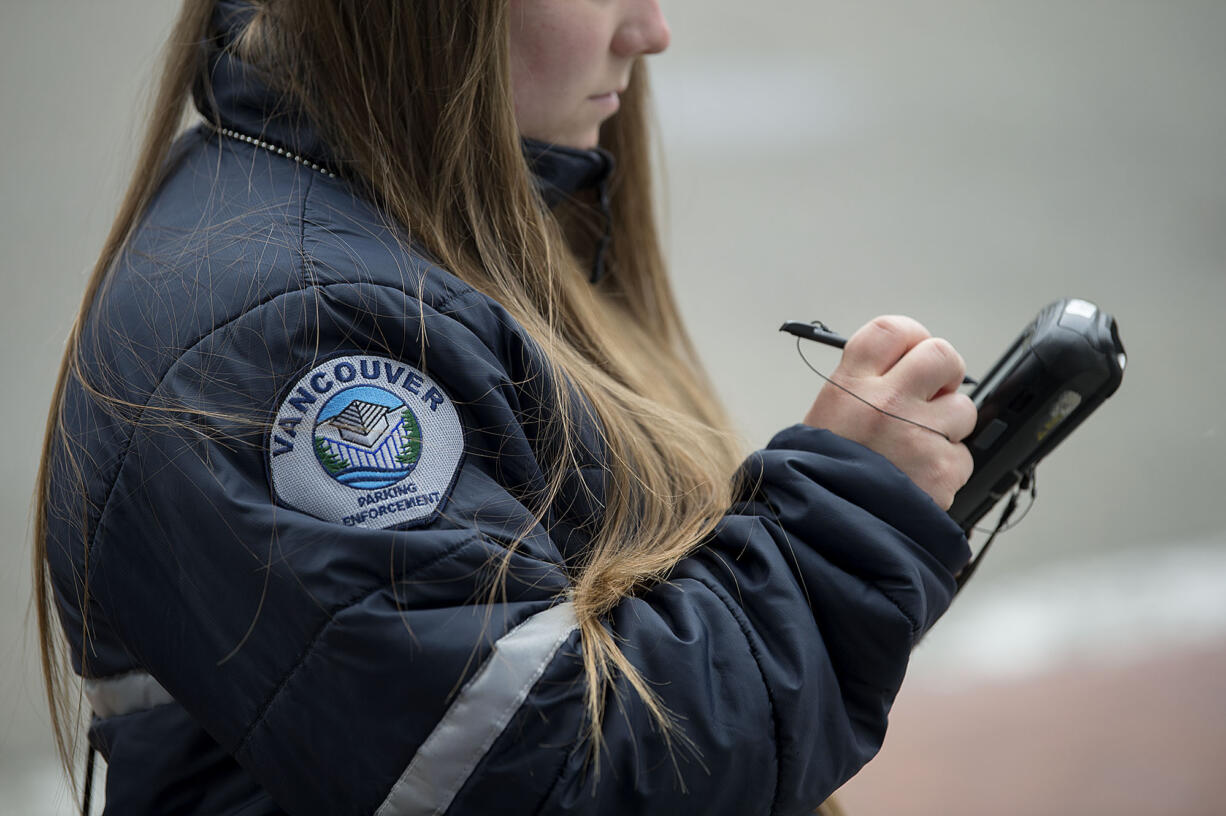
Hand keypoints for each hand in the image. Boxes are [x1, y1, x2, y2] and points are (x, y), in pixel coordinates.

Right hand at [803, 315, 976, 509]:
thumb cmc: (821, 474)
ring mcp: (916, 435)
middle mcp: (885, 402)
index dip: (912, 338)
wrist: (822, 528)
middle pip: (941, 354)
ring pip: (962, 409)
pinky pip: (963, 456)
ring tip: (915, 450)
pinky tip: (918, 479)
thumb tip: (907, 368)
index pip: (894, 330)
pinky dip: (946, 469)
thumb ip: (866, 384)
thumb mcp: (828, 415)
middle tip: (932, 395)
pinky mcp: (941, 469)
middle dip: (945, 374)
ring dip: (947, 428)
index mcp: (850, 385)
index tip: (913, 352)